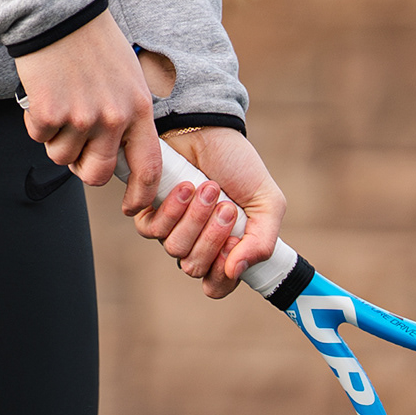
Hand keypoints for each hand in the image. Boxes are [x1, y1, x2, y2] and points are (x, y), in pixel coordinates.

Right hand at [15, 10, 161, 201]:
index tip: (131, 206)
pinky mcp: (49, 114)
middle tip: (75, 146)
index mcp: (139, 108)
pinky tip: (44, 92)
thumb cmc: (93, 41)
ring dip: (56, 139)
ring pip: (63, 157)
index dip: (141, 194)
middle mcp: (113, 118)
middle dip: (84, 167)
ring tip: (59, 103)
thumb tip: (121, 153)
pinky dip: (37, 121)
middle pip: (98, 173)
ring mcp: (81, 118)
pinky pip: (40, 137)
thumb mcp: (128, 76)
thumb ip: (128, 114)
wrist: (58, 11)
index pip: (149, 167)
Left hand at [126, 67, 285, 299]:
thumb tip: (237, 272)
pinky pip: (151, 229)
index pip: (216, 285)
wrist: (210, 129)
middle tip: (225, 206)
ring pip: (174, 248)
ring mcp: (171, 228)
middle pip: (193, 267)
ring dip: (194, 218)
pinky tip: (184, 186)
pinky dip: (170, 209)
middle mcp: (196, 242)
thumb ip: (262, 241)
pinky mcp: (149, 210)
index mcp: (225, 248)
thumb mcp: (267, 202)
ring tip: (207, 188)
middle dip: (211, 237)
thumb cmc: (239, 165)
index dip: (223, 275)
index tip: (233, 246)